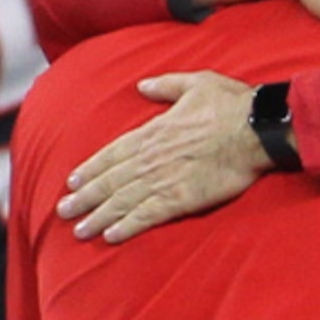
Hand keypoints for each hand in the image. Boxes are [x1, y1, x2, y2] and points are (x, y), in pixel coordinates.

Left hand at [56, 72, 270, 242]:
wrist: (257, 129)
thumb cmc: (231, 105)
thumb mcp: (196, 83)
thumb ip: (166, 86)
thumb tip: (144, 85)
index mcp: (153, 131)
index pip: (112, 153)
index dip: (90, 169)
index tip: (73, 182)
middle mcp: (151, 157)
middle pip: (110, 181)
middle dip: (85, 198)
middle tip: (63, 211)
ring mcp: (164, 180)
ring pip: (121, 201)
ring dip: (97, 216)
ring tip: (79, 230)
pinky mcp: (181, 199)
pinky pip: (146, 216)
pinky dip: (126, 226)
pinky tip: (110, 236)